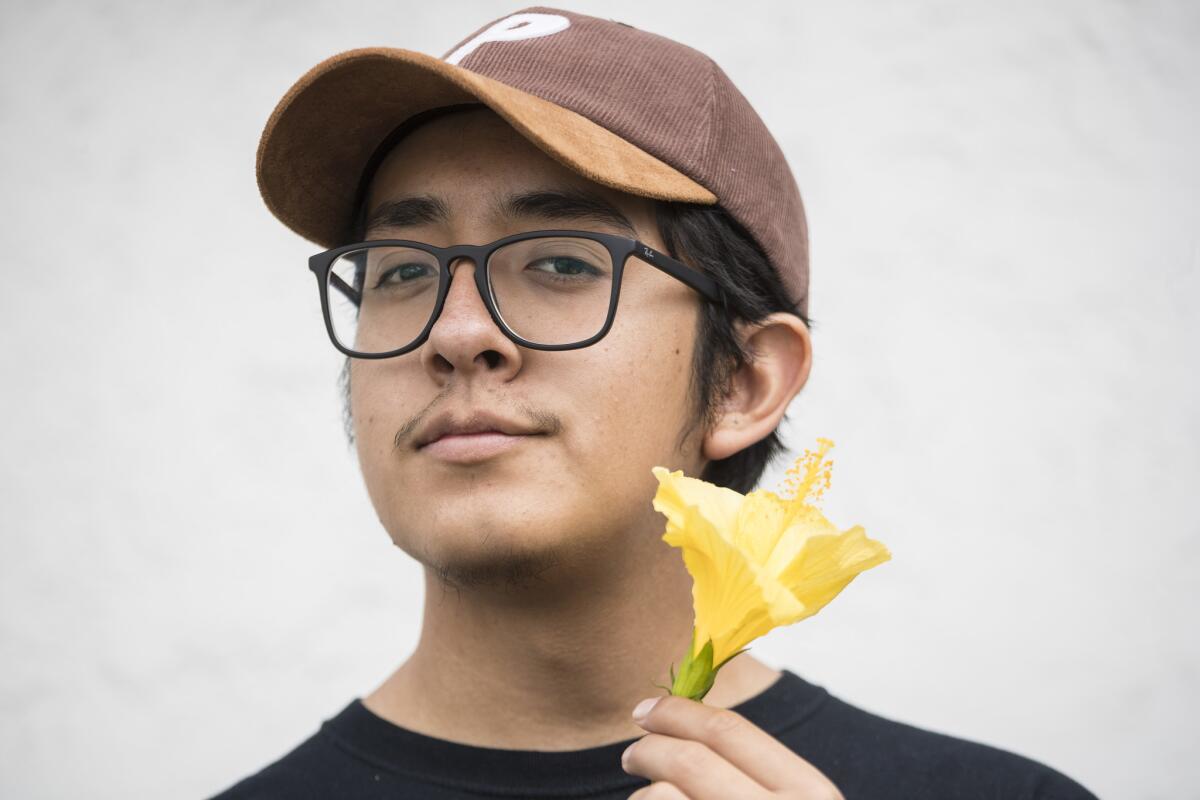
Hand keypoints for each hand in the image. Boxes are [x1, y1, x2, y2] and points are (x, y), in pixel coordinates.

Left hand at [621, 695, 843, 798]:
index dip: (678, 713)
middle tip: (632, 754)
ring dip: (645, 794)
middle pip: (689, 760)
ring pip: (663, 795)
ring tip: (647, 798)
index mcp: (809, 792)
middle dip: (649, 748)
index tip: (647, 711)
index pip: (728, 731)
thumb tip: (685, 732)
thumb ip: (763, 776)